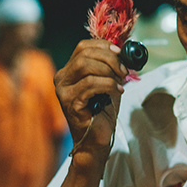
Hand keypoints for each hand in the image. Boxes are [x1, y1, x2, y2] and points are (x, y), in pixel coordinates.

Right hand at [54, 39, 128, 168]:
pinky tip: (117, 92)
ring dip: (109, 72)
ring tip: (120, 83)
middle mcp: (61, 78)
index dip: (103, 46)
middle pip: (84, 54)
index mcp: (69, 71)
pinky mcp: (70, 102)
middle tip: (124, 71)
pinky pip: (90, 84)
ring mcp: (63, 90)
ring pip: (86, 66)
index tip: (121, 53)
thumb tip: (125, 50)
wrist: (97, 140)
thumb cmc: (102, 112)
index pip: (83, 47)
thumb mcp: (108, 83)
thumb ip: (111, 66)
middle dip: (109, 59)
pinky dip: (108, 85)